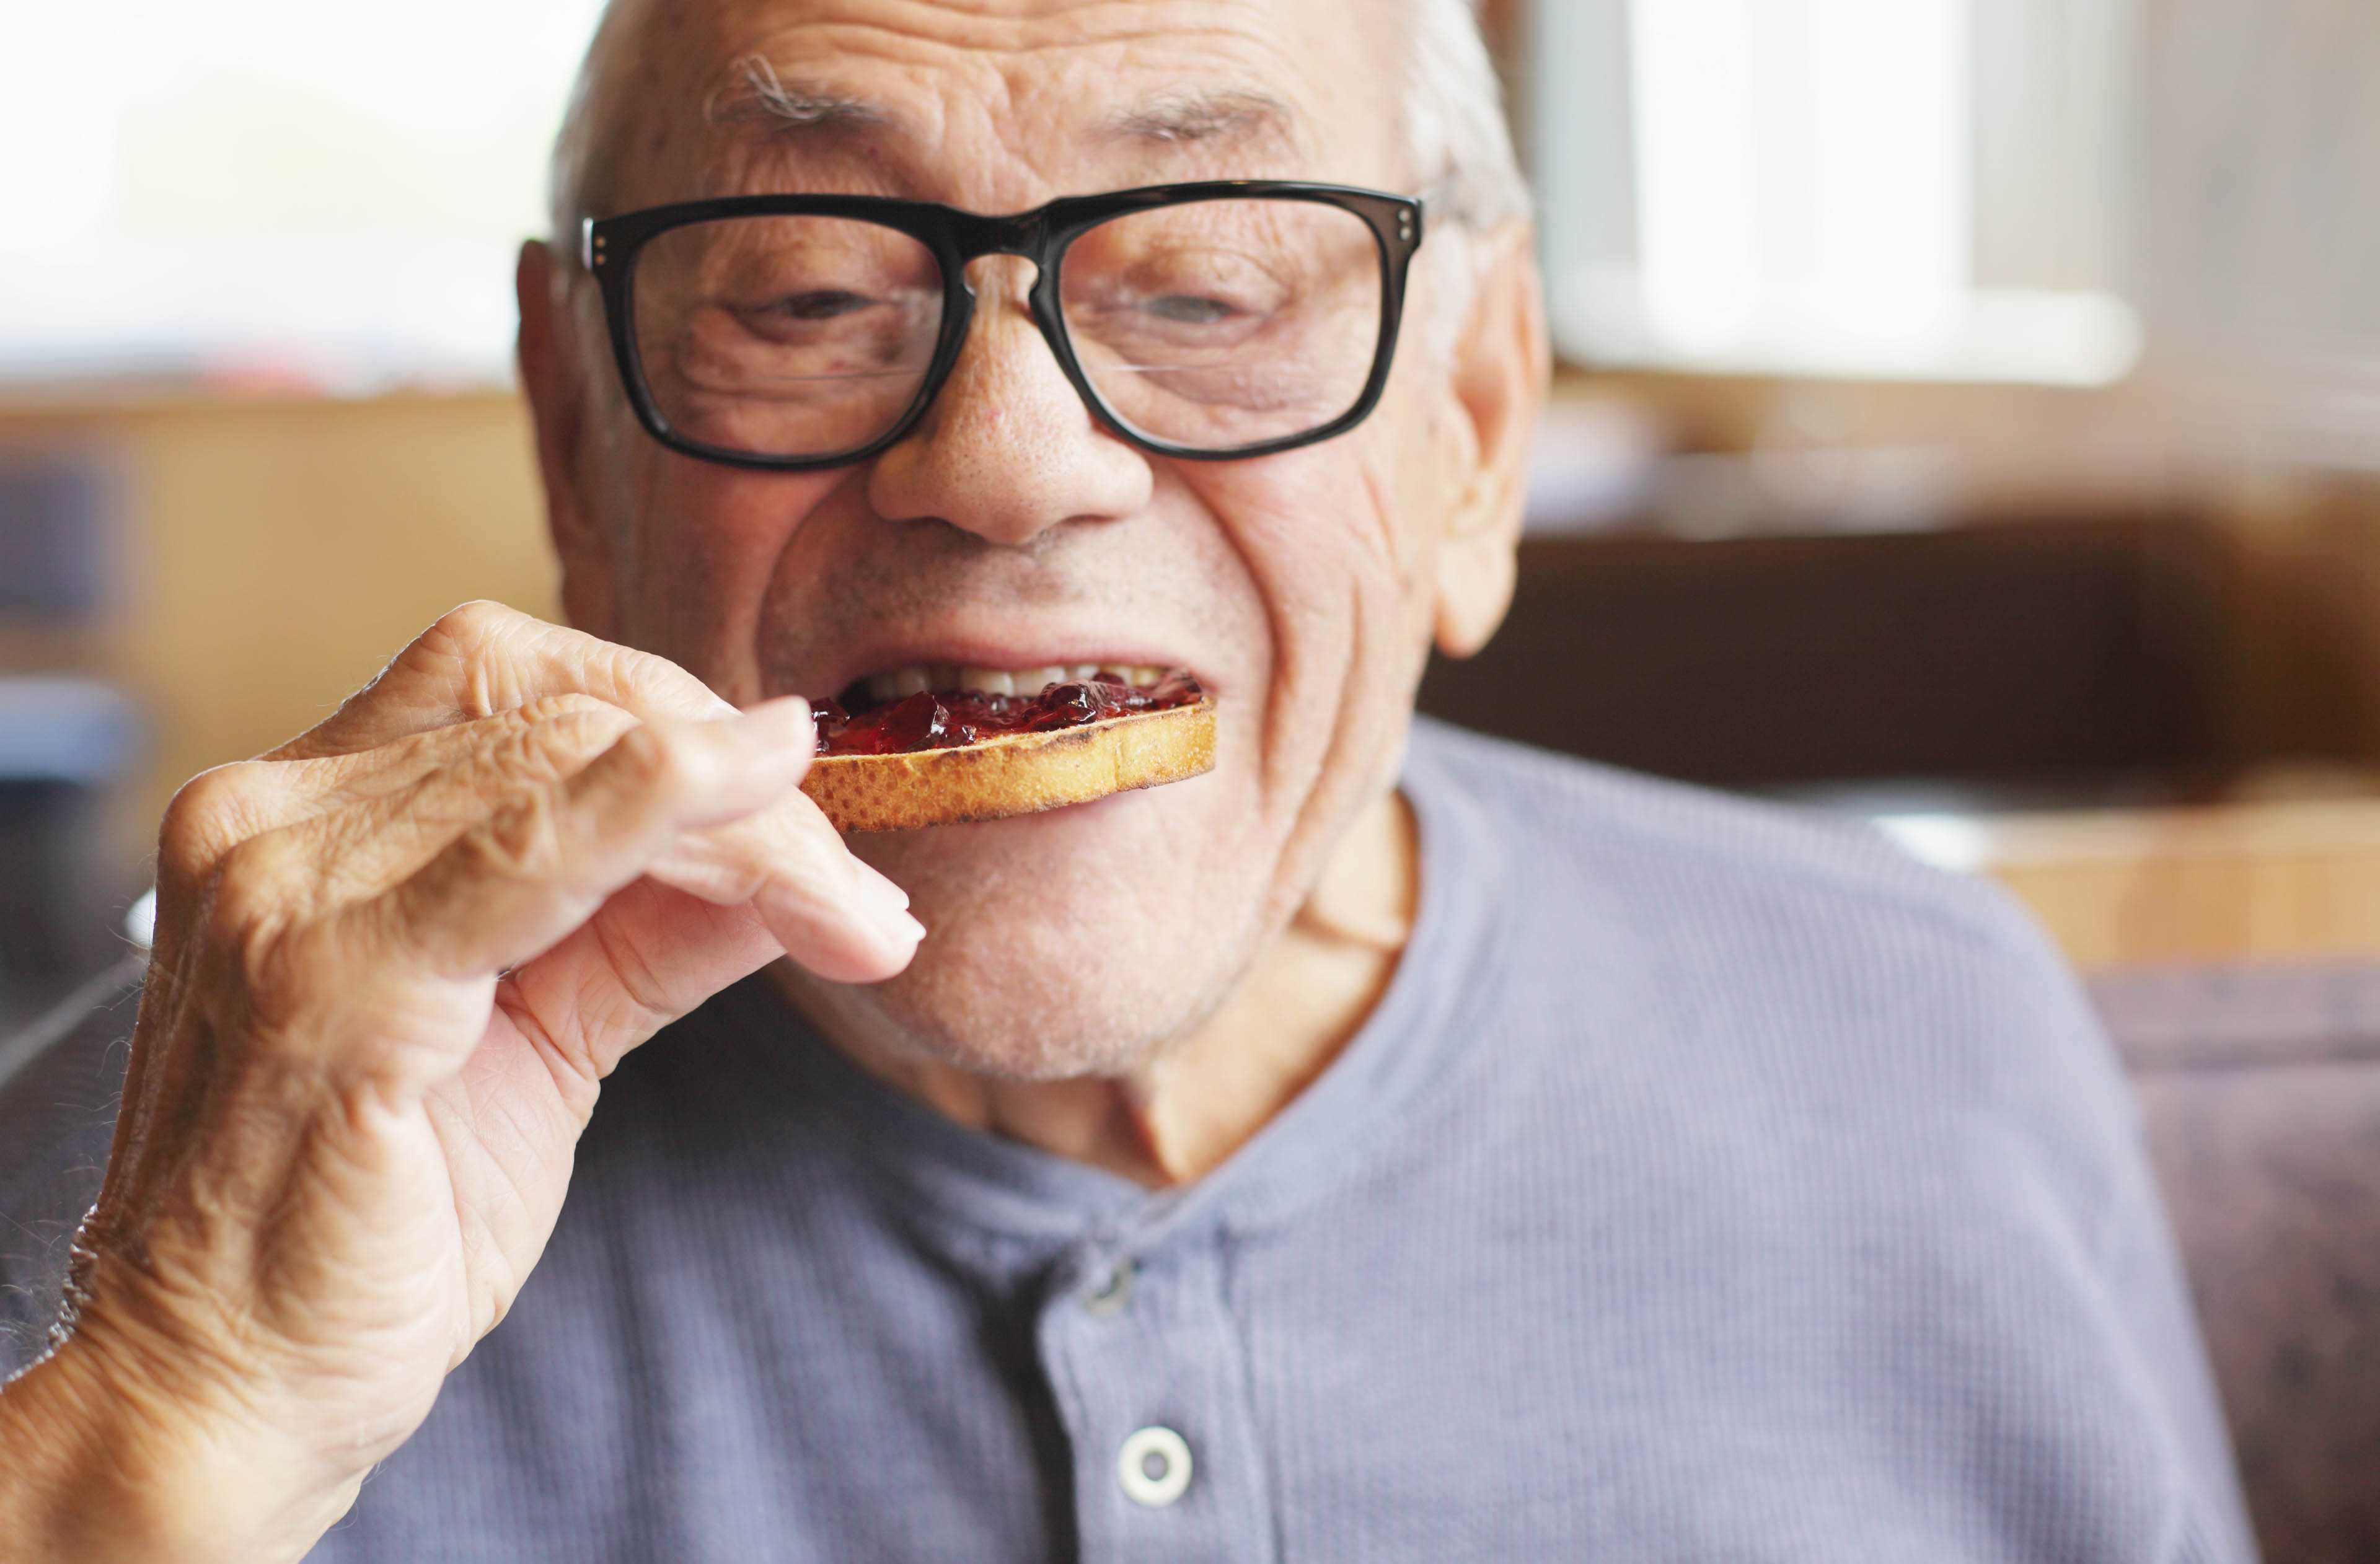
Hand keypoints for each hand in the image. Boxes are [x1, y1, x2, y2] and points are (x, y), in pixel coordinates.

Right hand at [0, 602, 919, 1561]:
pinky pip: (524, 857)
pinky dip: (661, 817)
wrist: (232, 1391)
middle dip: (744, 786)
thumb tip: (792, 851)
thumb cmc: (374, 1219)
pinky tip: (764, 820)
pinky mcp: (325, 987)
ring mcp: (282, 894)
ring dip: (754, 831)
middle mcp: (270, 822)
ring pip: (574, 768)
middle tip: (859, 894)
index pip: (514, 680)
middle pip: (562, 713)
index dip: (679, 720)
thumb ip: (652, 926)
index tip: (804, 796)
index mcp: (303, 814)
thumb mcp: (542, 1037)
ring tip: (859, 915)